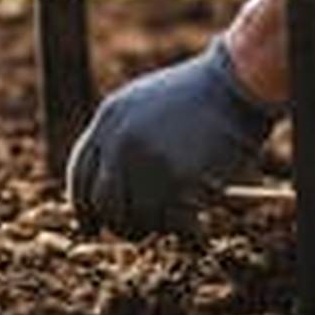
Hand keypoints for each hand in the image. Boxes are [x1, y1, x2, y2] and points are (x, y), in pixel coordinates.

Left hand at [65, 37, 283, 238]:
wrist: (235, 83)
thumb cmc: (198, 97)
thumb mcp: (144, 103)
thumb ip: (121, 137)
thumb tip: (109, 187)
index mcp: (109, 119)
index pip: (79, 175)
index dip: (83, 207)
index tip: (92, 226)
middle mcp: (120, 141)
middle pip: (104, 204)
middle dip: (119, 224)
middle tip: (138, 232)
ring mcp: (146, 160)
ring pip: (135, 218)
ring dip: (154, 228)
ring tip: (173, 223)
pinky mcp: (176, 178)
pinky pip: (172, 222)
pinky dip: (185, 230)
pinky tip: (197, 225)